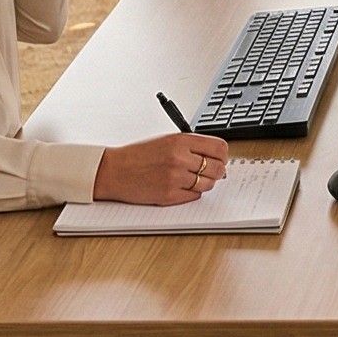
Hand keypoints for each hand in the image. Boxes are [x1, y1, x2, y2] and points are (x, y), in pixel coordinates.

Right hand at [93, 134, 230, 204]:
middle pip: (217, 168)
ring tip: (192, 179)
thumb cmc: (139, 155)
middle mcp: (179, 158)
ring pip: (208, 184)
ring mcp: (174, 178)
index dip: (223, 155)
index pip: (219, 148)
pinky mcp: (168, 195)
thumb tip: (216, 156)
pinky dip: (191, 193)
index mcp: (180, 140)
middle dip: (217, 171)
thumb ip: (191, 146)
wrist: (114, 170)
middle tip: (210, 172)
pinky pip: (194, 196)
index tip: (220, 159)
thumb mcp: (167, 140)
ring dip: (204, 183)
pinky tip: (181, 186)